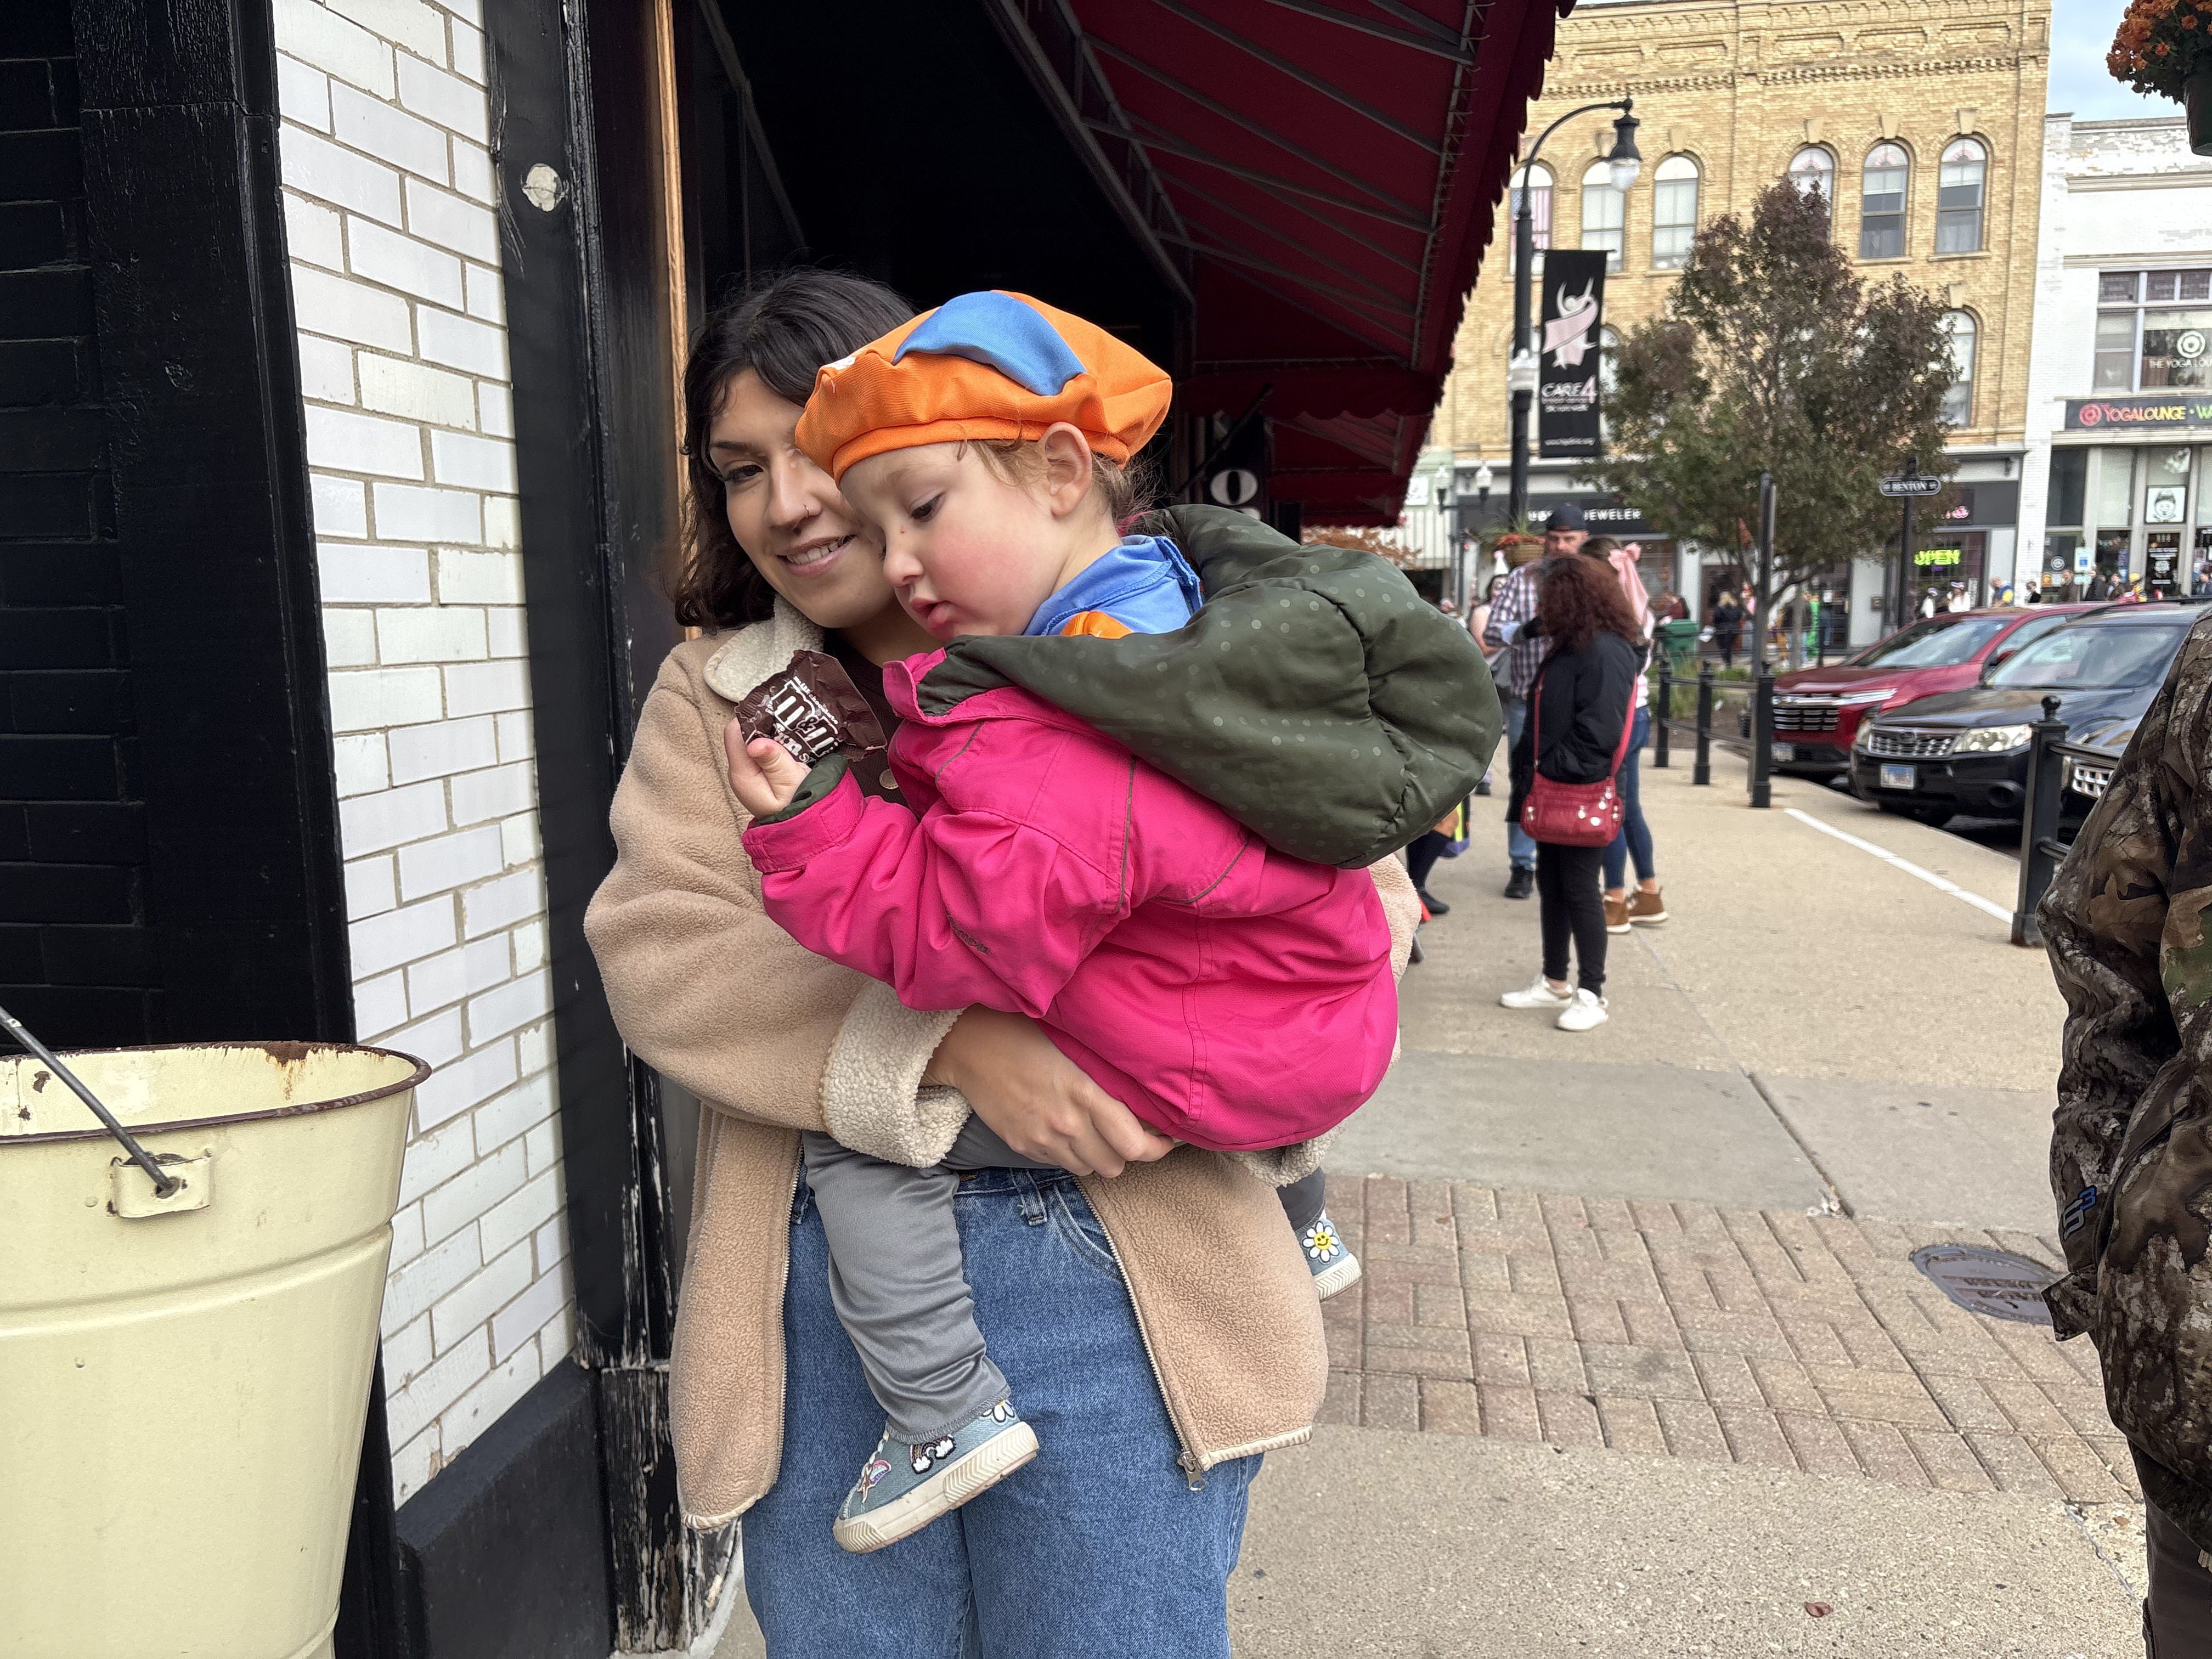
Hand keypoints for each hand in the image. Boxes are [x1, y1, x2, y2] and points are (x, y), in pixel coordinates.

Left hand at [724, 717, 809, 818]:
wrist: (806, 829)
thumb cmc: (800, 807)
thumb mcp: (791, 782)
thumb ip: (774, 760)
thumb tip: (755, 743)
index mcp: (742, 774)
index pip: (734, 732)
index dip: (753, 720)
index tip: (777, 717)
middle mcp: (739, 772)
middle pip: (743, 734)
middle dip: (765, 726)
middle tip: (790, 729)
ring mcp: (747, 774)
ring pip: (753, 741)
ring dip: (773, 735)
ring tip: (794, 738)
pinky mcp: (757, 775)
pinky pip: (761, 751)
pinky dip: (775, 745)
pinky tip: (791, 748)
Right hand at [924, 1006, 1173, 1177]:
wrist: (969, 1047)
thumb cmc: (1024, 1034)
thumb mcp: (1075, 1048)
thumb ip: (1104, 1075)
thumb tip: (1140, 1095)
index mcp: (1085, 1093)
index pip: (1135, 1144)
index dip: (1157, 1148)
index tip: (1165, 1138)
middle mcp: (1066, 1124)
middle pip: (1115, 1165)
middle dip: (1127, 1153)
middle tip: (1131, 1135)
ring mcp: (1042, 1139)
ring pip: (1088, 1170)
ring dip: (1097, 1157)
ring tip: (1097, 1134)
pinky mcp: (1022, 1146)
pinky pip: (1058, 1164)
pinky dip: (1069, 1154)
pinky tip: (1066, 1130)